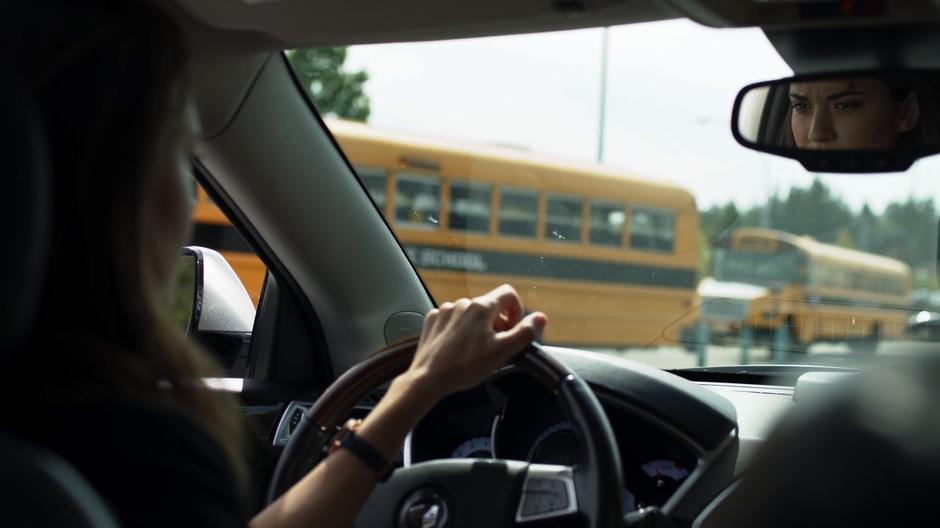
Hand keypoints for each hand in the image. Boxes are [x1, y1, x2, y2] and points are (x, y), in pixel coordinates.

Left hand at [405, 284, 546, 399]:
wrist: (428, 378)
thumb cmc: (465, 367)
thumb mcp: (502, 352)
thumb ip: (524, 333)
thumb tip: (540, 318)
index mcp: (481, 307)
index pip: (509, 294)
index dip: (517, 311)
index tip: (513, 330)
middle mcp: (462, 303)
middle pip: (490, 306)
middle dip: (497, 323)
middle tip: (495, 347)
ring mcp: (445, 311)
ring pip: (470, 314)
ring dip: (477, 327)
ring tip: (474, 351)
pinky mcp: (432, 321)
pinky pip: (452, 320)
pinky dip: (459, 330)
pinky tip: (457, 348)